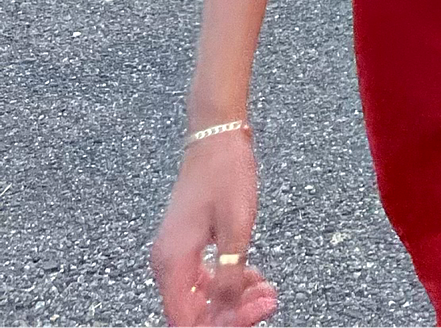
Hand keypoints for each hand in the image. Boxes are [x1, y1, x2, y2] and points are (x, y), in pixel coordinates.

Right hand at [150, 133, 277, 327]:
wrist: (216, 135)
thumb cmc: (225, 172)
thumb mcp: (237, 224)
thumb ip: (231, 271)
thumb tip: (227, 308)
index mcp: (172, 263)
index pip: (189, 321)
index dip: (223, 323)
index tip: (256, 310)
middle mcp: (167, 264)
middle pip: (195, 313)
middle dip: (233, 312)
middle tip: (268, 299)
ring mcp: (176, 255)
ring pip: (201, 298)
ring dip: (233, 299)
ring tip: (266, 288)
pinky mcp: (186, 246)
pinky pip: (204, 279)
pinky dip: (228, 281)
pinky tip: (253, 276)